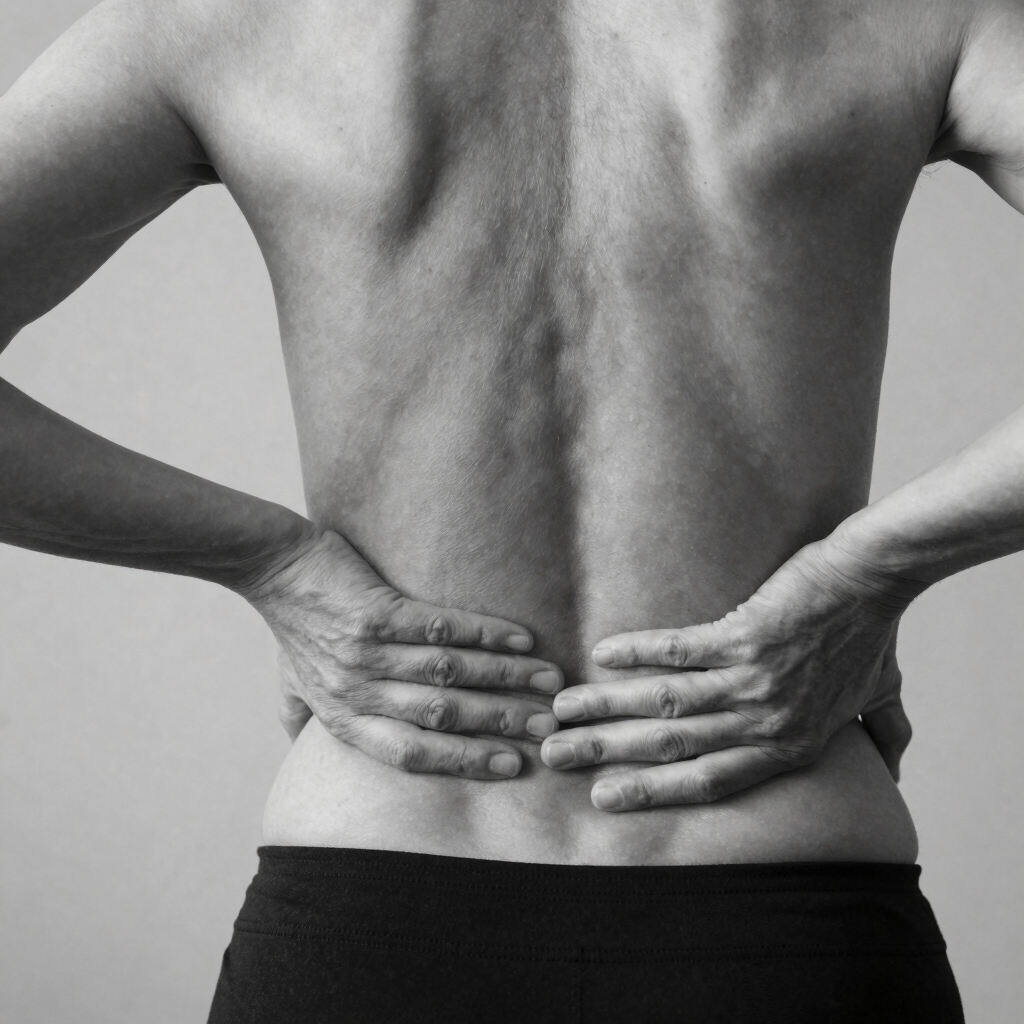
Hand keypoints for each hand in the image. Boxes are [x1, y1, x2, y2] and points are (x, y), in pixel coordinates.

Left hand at [243, 529, 562, 778]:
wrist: (274, 567)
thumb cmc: (291, 628)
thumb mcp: (293, 686)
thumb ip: (305, 720)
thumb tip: (304, 749)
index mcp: (345, 720)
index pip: (414, 754)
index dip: (466, 761)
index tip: (513, 765)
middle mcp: (358, 693)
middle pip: (442, 716)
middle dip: (501, 723)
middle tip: (548, 726)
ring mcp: (368, 654)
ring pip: (450, 673)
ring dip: (506, 677)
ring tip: (547, 680)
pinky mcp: (377, 613)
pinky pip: (441, 628)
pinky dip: (485, 633)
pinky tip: (520, 638)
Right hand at [540, 537, 916, 809]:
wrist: (872, 578)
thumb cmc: (872, 636)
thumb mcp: (881, 698)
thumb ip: (884, 737)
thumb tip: (893, 771)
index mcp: (789, 745)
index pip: (708, 782)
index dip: (653, 792)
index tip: (604, 796)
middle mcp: (765, 722)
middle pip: (673, 748)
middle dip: (607, 755)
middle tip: (555, 755)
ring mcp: (752, 681)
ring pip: (666, 705)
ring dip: (607, 708)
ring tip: (562, 710)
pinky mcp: (742, 636)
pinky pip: (678, 651)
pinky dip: (637, 653)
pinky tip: (602, 654)